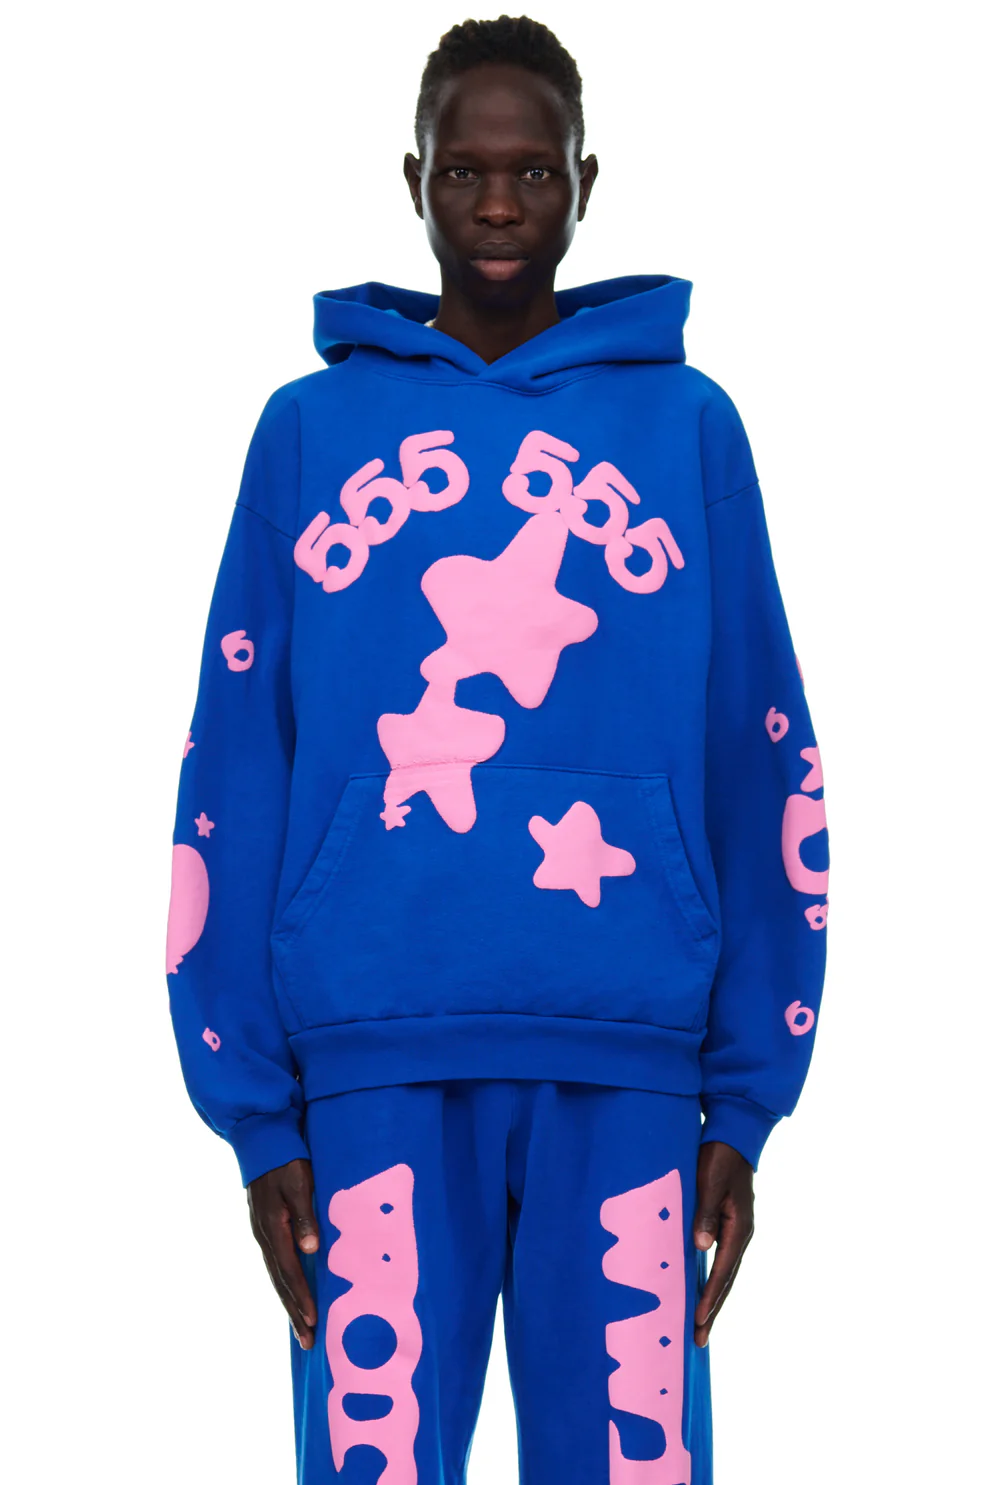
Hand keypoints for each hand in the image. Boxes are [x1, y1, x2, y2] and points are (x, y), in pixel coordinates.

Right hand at [247, 1158, 319, 1348]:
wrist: (262, 1139)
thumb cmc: (285, 1161)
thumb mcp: (298, 1184)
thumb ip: (304, 1216)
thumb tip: (310, 1250)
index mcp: (272, 1228)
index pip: (289, 1271)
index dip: (301, 1296)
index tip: (313, 1320)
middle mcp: (264, 1236)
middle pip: (280, 1282)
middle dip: (294, 1312)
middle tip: (308, 1340)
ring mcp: (262, 1233)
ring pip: (276, 1276)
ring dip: (289, 1303)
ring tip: (302, 1328)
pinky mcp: (266, 1228)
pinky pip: (276, 1264)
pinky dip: (285, 1284)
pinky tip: (292, 1294)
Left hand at [692, 1140, 754, 1346]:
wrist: (734, 1136)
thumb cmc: (720, 1157)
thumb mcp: (710, 1181)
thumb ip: (705, 1212)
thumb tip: (702, 1246)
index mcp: (738, 1227)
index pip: (723, 1271)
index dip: (710, 1297)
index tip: (699, 1319)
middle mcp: (740, 1234)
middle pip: (726, 1280)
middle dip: (713, 1309)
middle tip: (700, 1339)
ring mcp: (735, 1231)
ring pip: (724, 1273)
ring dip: (713, 1298)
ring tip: (701, 1324)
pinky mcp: (727, 1225)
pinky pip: (720, 1260)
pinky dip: (711, 1279)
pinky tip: (701, 1290)